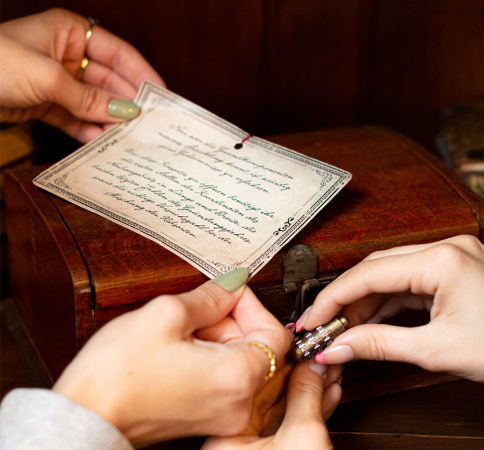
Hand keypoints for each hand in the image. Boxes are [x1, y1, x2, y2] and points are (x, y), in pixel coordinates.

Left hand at [0, 8, 163, 141]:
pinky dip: (88, 131)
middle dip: (127, 103)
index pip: (117, 54)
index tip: (160, 95)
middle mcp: (67, 56)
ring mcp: (58, 82)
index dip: (141, 74)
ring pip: (94, 103)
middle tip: (149, 124)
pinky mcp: (47, 104)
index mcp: (70, 33)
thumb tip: (125, 111)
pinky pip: (76, 118)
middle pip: (108, 81)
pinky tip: (103, 143)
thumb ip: (88, 97)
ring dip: (109, 121)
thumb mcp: (47, 77)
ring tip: (130, 138)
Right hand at [53, 269, 293, 446]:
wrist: (86, 415)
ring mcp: (224, 416)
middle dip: (231, 321)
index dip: (253, 305)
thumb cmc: (117, 375)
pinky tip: (181, 349)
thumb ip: (212, 295)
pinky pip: (225, 378)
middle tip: (198, 310)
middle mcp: (238, 404)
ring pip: (241, 361)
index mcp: (238, 378)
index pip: (275, 332)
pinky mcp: (208, 418)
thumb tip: (234, 282)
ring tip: (183, 331)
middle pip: (259, 347)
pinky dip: (211, 357)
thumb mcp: (167, 314)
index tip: (230, 293)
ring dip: (218, 338)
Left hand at [203, 361, 341, 449]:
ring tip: (328, 368)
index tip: (298, 344)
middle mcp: (237, 440)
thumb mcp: (303, 437)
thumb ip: (305, 396)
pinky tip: (326, 391)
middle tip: (317, 352)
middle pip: (271, 393)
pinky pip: (292, 423)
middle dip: (300, 371)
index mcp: (229, 434)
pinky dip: (311, 407)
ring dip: (310, 388)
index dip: (281, 359)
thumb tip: (310, 364)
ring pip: (285, 407)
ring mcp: (258, 449)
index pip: (255, 382)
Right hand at [299, 235, 483, 381]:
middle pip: (375, 269)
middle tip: (322, 325)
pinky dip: (385, 305)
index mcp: (442, 260)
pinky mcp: (452, 270)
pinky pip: (407, 283)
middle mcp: (444, 250)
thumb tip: (337, 347)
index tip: (312, 319)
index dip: (332, 298)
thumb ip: (378, 344)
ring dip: (363, 303)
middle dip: (345, 300)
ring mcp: (449, 257)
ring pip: (388, 275)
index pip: (368, 274)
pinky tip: (367, 322)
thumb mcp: (438, 350)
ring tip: (341, 329)